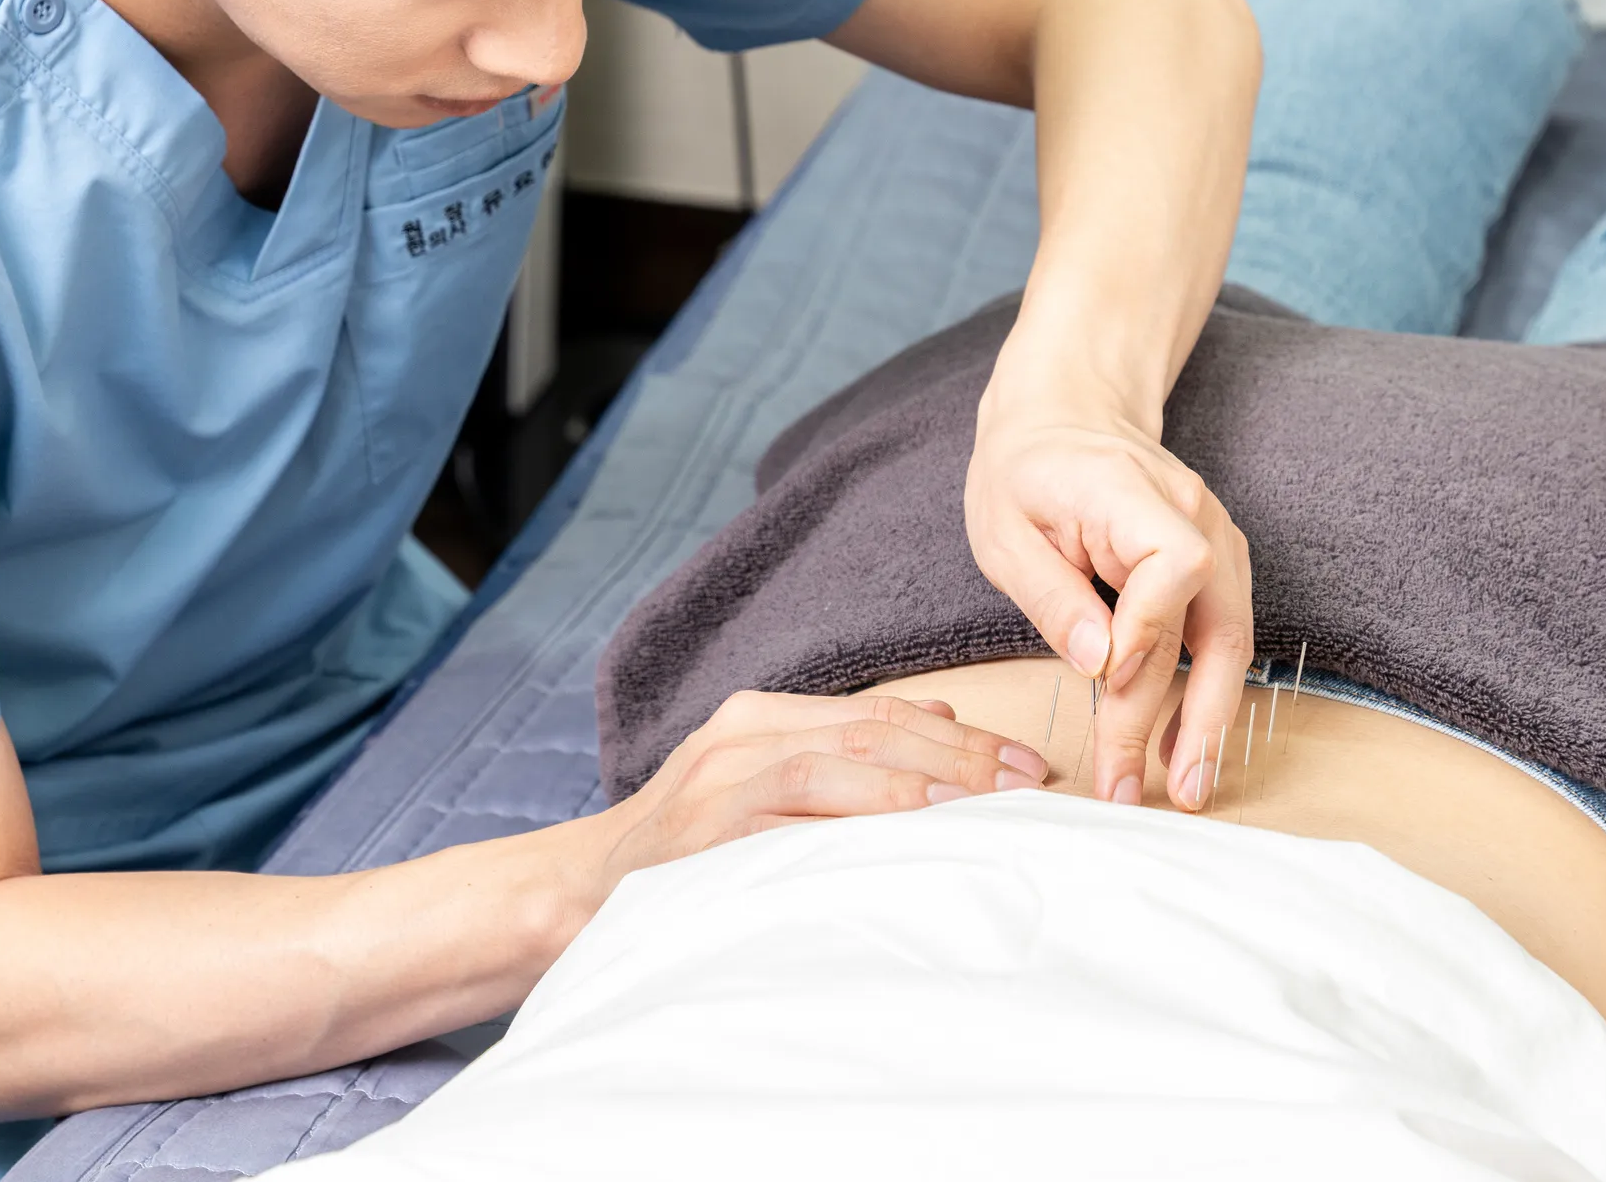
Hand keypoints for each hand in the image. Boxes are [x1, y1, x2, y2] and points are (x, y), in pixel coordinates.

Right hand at [591, 692, 1047, 890]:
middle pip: (872, 727)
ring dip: (919, 780)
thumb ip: (837, 753)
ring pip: (838, 760)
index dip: (962, 733)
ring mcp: (719, 780)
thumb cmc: (681, 852)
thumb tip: (942, 719)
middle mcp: (740, 735)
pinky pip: (792, 813)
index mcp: (757, 717)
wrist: (577, 893)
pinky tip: (905, 832)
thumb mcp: (757, 787)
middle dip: (960, 753)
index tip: (1027, 765)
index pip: (879, 712)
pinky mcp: (705, 830)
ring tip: (983, 803)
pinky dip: (855, 818)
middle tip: (1028, 784)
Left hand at [964, 375, 1253, 810]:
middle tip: (1167, 791)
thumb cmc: (1023, 472)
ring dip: (1213, 719)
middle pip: (1219, 623)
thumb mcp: (1003, 530)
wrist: (1064, 417)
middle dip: (1194, 716)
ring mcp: (1217, 540)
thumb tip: (1100, 664)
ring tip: (1188, 787)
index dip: (1150, 630)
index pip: (1171, 567)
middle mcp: (1195, 517)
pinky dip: (1208, 692)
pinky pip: (1223, 636)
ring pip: (1234, 641)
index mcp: (1134, 495)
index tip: (1110, 681)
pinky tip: (1185, 744)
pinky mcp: (1216, 567)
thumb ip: (1051, 594)